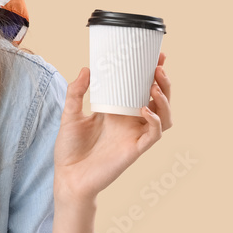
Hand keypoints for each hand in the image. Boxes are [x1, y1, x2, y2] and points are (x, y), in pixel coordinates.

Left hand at [53, 52, 172, 203]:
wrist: (67, 176)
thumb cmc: (69, 149)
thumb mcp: (70, 114)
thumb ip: (76, 92)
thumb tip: (87, 69)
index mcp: (118, 111)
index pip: (141, 88)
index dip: (152, 73)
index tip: (156, 56)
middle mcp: (130, 122)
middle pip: (159, 99)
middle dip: (164, 82)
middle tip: (158, 68)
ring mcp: (134, 135)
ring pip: (164, 116)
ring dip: (165, 100)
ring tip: (155, 86)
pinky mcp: (134, 150)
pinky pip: (154, 134)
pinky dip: (154, 121)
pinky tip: (144, 110)